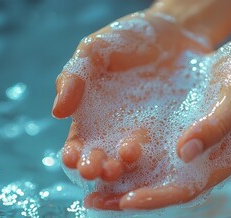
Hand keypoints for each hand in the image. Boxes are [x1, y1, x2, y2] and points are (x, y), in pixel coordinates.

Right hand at [51, 11, 211, 208]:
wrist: (172, 34)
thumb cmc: (127, 39)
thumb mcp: (95, 51)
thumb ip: (74, 78)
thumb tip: (58, 112)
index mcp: (90, 115)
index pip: (78, 144)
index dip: (72, 154)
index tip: (72, 157)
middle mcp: (113, 131)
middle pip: (100, 158)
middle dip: (96, 168)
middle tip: (99, 169)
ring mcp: (140, 132)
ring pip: (126, 160)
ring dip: (119, 169)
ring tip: (118, 167)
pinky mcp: (165, 132)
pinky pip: (155, 150)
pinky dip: (147, 158)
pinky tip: (142, 156)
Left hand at [98, 40, 230, 209]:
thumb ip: (216, 124)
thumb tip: (184, 152)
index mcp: (224, 159)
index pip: (187, 188)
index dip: (157, 197)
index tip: (127, 200)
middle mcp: (203, 159)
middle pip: (163, 187)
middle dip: (128, 196)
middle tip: (94, 200)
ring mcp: (188, 145)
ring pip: (152, 170)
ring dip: (121, 178)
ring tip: (88, 181)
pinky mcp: (176, 129)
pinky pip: (149, 147)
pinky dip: (126, 154)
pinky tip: (104, 150)